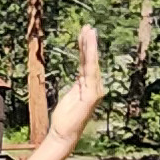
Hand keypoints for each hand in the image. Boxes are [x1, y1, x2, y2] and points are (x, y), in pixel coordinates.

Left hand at [46, 24, 103, 153]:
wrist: (64, 133)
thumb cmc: (65, 118)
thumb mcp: (71, 96)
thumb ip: (77, 85)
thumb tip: (80, 76)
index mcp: (88, 86)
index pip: (87, 63)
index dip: (86, 48)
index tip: (84, 33)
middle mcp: (94, 86)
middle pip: (91, 60)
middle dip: (89, 43)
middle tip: (87, 26)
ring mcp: (95, 90)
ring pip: (92, 63)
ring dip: (90, 46)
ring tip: (88, 31)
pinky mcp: (92, 94)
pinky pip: (90, 72)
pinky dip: (90, 58)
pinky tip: (88, 47)